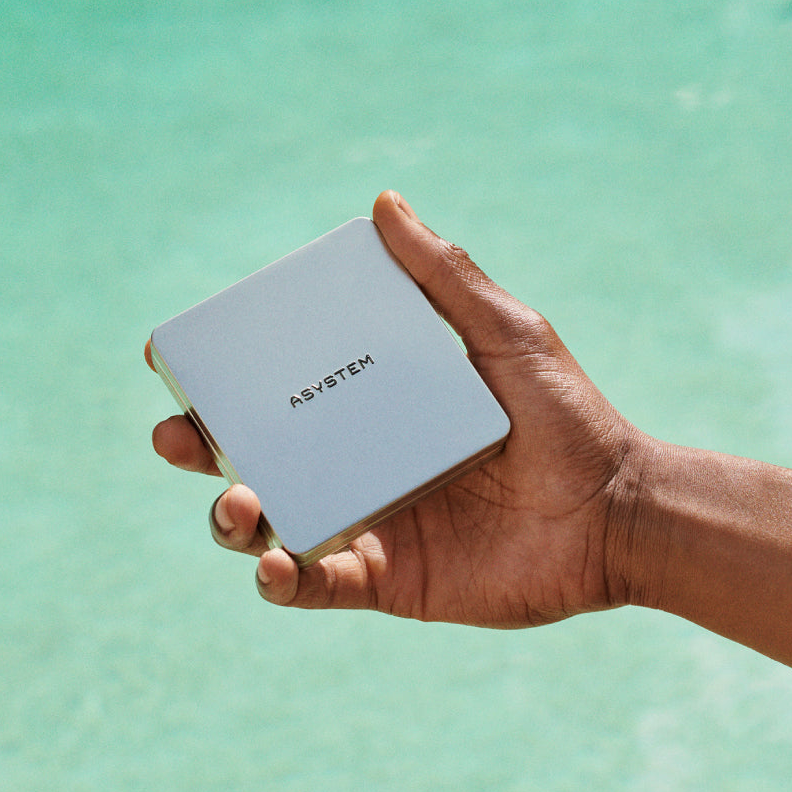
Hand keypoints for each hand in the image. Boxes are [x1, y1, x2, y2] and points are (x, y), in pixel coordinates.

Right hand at [149, 191, 653, 626]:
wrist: (615, 512)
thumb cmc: (567, 417)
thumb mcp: (505, 333)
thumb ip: (444, 275)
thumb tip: (382, 204)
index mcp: (373, 406)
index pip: (280, 389)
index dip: (221, 381)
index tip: (176, 360)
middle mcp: (359, 463)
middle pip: (255, 456)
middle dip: (202, 448)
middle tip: (180, 436)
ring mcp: (368, 524)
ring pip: (268, 526)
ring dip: (232, 518)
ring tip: (241, 503)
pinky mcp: (385, 581)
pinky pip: (312, 587)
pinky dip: (279, 581)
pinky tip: (276, 564)